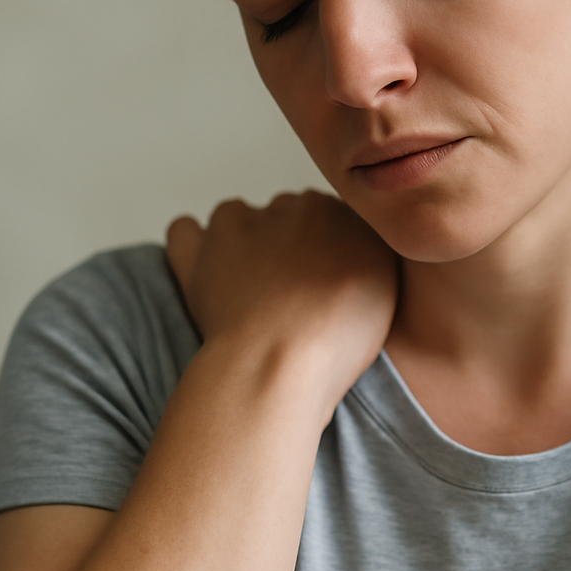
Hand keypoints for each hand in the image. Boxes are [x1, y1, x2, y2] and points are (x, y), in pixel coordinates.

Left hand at [165, 190, 399, 412]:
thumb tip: (357, 244)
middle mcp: (288, 208)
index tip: (325, 281)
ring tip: (250, 289)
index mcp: (336, 210)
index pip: (331, 218)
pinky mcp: (197, 252)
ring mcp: (238, 225)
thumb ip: (373, 251)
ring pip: (238, 217)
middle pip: (287, 216)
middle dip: (286, 244)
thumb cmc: (336, 336)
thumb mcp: (386, 287)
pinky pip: (185, 231)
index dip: (328, 251)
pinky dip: (192, 245)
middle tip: (291, 293)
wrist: (280, 363)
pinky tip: (204, 269)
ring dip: (242, 241)